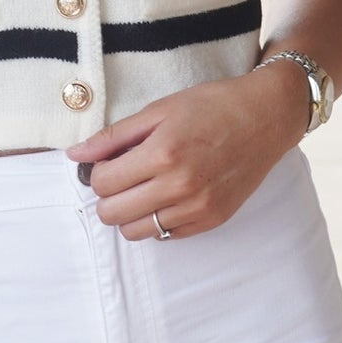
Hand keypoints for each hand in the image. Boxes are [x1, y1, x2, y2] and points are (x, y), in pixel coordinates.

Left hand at [65, 63, 310, 240]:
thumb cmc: (212, 106)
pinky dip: (158, 220)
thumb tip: (75, 155)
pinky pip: (167, 236)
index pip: (103, 184)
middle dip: (108, 196)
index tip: (108, 162)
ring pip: (137, 232)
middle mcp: (180, 186)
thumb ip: (114, 136)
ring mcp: (198, 207)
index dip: (98, 173)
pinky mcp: (212, 220)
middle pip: (113, 214)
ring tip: (143, 188)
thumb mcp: (159, 110)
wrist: (266, 117)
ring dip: (130, 213)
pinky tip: (167, 195)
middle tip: (122, 176)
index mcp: (162, 154)